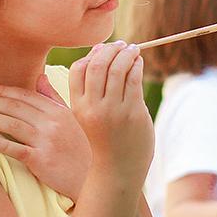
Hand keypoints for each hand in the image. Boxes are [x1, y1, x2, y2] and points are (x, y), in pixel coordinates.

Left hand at [0, 75, 91, 200]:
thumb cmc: (82, 147)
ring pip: (12, 124)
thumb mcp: (73, 118)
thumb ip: (54, 98)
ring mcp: (46, 141)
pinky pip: (16, 149)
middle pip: (16, 108)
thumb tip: (40, 77)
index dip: (6, 91)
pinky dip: (1, 143)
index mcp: (58, 111)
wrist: (92, 176)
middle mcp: (51, 123)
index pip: (27, 96)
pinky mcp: (41, 160)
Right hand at [69, 41, 153, 185]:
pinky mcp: (133, 113)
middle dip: (110, 49)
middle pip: (97, 64)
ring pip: (117, 68)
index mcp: (78, 107)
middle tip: (121, 45)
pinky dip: (137, 65)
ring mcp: (113, 110)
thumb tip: (83, 57)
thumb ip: (83, 92)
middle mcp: (93, 107)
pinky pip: (134, 79)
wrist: (117, 171)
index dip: (91, 54)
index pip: (78, 69)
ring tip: (133, 49)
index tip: (102, 50)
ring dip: (127, 53)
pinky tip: (139, 62)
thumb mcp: (84, 118)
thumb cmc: (103, 141)